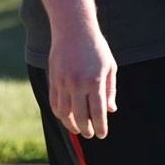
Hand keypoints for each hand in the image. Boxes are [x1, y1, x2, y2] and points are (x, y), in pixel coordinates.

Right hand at [48, 23, 116, 139]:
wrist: (73, 29)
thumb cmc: (95, 48)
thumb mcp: (110, 67)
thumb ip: (110, 90)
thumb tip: (110, 110)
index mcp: (95, 81)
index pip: (98, 112)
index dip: (100, 127)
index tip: (102, 134)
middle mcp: (78, 84)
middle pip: (80, 116)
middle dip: (86, 130)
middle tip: (89, 134)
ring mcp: (63, 82)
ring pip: (65, 113)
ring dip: (71, 125)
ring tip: (77, 129)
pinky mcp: (53, 79)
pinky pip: (54, 103)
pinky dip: (60, 114)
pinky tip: (66, 117)